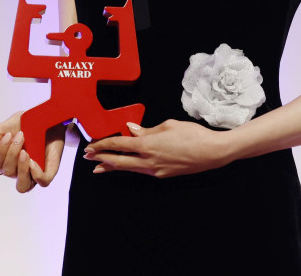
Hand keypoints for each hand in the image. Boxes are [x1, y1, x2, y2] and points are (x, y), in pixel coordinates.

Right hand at [0, 112, 64, 192]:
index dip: (1, 151)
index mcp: (6, 160)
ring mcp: (33, 173)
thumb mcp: (7, 125)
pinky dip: (37, 174)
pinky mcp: (48, 171)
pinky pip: (43, 182)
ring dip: (21, 169)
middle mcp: (18, 170)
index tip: (9, 134)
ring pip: (22, 186)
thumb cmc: (26, 124)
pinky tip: (34, 162)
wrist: (49, 119)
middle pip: (8, 171)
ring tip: (25, 153)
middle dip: (12, 153)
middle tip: (21, 136)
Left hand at [84, 119, 229, 178]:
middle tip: (88, 157)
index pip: (119, 145)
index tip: (92, 145)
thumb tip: (131, 130)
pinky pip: (142, 170)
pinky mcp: (163, 174)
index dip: (103, 145)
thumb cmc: (193, 135)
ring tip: (100, 168)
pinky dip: (130, 167)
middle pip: (118, 161)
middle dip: (101, 159)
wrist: (212, 152)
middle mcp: (148, 160)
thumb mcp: (169, 125)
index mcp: (148, 144)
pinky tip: (127, 164)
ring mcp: (155, 170)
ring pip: (128, 168)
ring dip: (113, 166)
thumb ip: (147, 129)